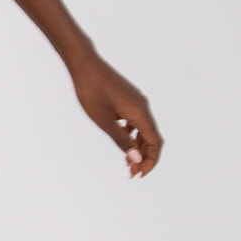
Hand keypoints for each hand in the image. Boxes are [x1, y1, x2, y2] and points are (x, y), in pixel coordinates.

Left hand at [69, 54, 162, 177]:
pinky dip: (131, 134)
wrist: (85, 66)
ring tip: (126, 162)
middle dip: (143, 157)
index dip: (151, 161)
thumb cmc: (92, 92)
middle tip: (131, 173)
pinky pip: (135, 121)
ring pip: (143, 129)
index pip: (155, 142)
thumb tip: (136, 160)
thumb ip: (122, 141)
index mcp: (140, 113)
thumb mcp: (104, 122)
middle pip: (151, 137)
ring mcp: (136, 102)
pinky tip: (122, 140)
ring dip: (137, 147)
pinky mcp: (128, 99)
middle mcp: (142, 107)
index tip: (140, 174)